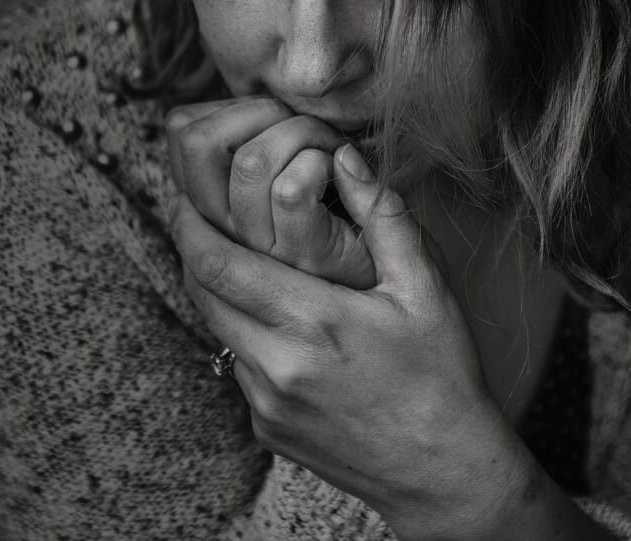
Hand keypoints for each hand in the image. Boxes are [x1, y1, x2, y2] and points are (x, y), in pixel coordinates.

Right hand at [166, 97, 376, 288]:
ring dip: (301, 132)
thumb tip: (229, 103)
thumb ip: (251, 144)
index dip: (228, 104)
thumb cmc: (342, 215)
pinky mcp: (303, 257)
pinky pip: (292, 189)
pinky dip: (324, 162)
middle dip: (258, 109)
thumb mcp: (278, 179)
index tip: (273, 117)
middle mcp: (225, 228)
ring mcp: (261, 247)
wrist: (392, 280)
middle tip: (301, 124)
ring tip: (329, 147)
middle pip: (196, 140)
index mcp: (212, 203)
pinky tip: (343, 171)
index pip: (181, 130)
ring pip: (250, 160)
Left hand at [169, 144, 526, 537]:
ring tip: (236, 260)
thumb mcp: (426, 289)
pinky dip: (245, 336)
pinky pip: (237, 368)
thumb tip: (345, 158)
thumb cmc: (442, 376)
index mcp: (314, 322)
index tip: (187, 196)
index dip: (191, 225)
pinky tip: (278, 322)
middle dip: (193, 250)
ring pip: (217, 331)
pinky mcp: (265, 429)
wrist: (443, 472)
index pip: (219, 264)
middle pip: (202, 295)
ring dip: (217, 294)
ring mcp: (265, 404)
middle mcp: (277, 366)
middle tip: (196, 215)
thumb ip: (383, 216)